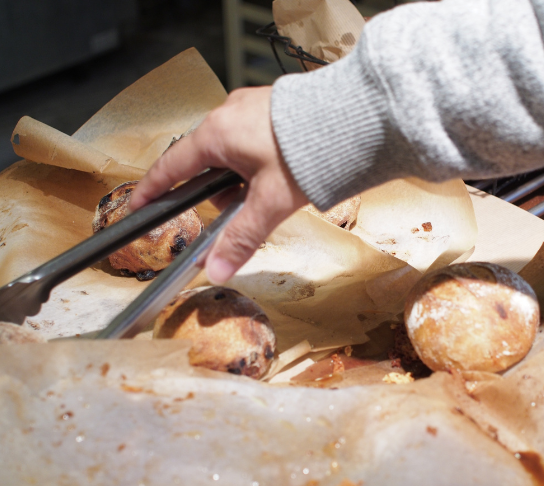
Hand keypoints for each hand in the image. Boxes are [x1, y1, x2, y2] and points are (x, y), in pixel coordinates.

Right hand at [129, 86, 308, 283]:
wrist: (352, 119)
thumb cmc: (309, 150)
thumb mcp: (270, 202)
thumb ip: (241, 237)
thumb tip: (216, 269)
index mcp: (217, 133)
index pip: (172, 165)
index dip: (154, 188)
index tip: (140, 203)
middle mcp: (229, 114)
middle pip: (207, 163)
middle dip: (220, 192)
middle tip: (242, 210)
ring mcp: (251, 107)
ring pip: (233, 153)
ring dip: (244, 178)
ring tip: (272, 191)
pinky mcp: (273, 108)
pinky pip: (253, 140)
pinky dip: (260, 162)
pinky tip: (282, 174)